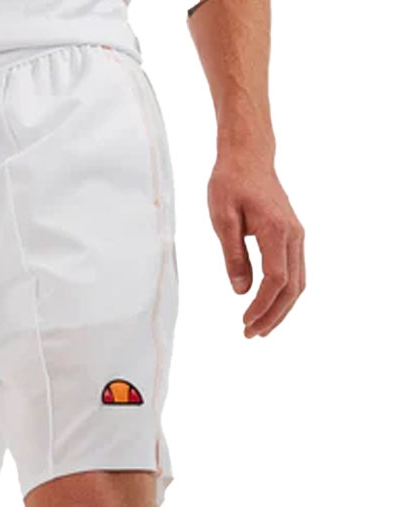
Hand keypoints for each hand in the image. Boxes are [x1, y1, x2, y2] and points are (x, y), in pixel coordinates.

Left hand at [208, 153, 305, 337]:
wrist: (248, 157)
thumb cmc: (230, 184)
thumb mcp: (222, 220)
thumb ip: (233, 256)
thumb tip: (240, 291)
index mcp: (275, 230)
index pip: (275, 279)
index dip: (261, 305)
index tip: (244, 322)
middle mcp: (293, 235)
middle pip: (292, 287)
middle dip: (273, 315)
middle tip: (251, 335)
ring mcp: (296, 236)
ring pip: (298, 282)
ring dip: (281, 309)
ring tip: (260, 328)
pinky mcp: (292, 237)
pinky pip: (295, 272)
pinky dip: (284, 294)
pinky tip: (269, 307)